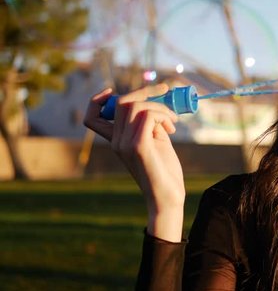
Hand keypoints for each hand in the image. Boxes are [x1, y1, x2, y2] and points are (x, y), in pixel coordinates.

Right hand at [84, 84, 184, 241]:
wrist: (168, 198)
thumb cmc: (164, 171)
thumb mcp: (156, 141)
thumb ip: (149, 124)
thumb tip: (154, 103)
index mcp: (116, 141)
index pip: (92, 116)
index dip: (99, 100)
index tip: (116, 91)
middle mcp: (116, 142)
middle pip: (120, 102)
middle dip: (145, 91)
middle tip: (165, 93)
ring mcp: (125, 144)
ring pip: (135, 106)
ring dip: (159, 106)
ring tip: (172, 121)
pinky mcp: (139, 146)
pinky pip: (148, 116)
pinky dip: (163, 115)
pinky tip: (172, 128)